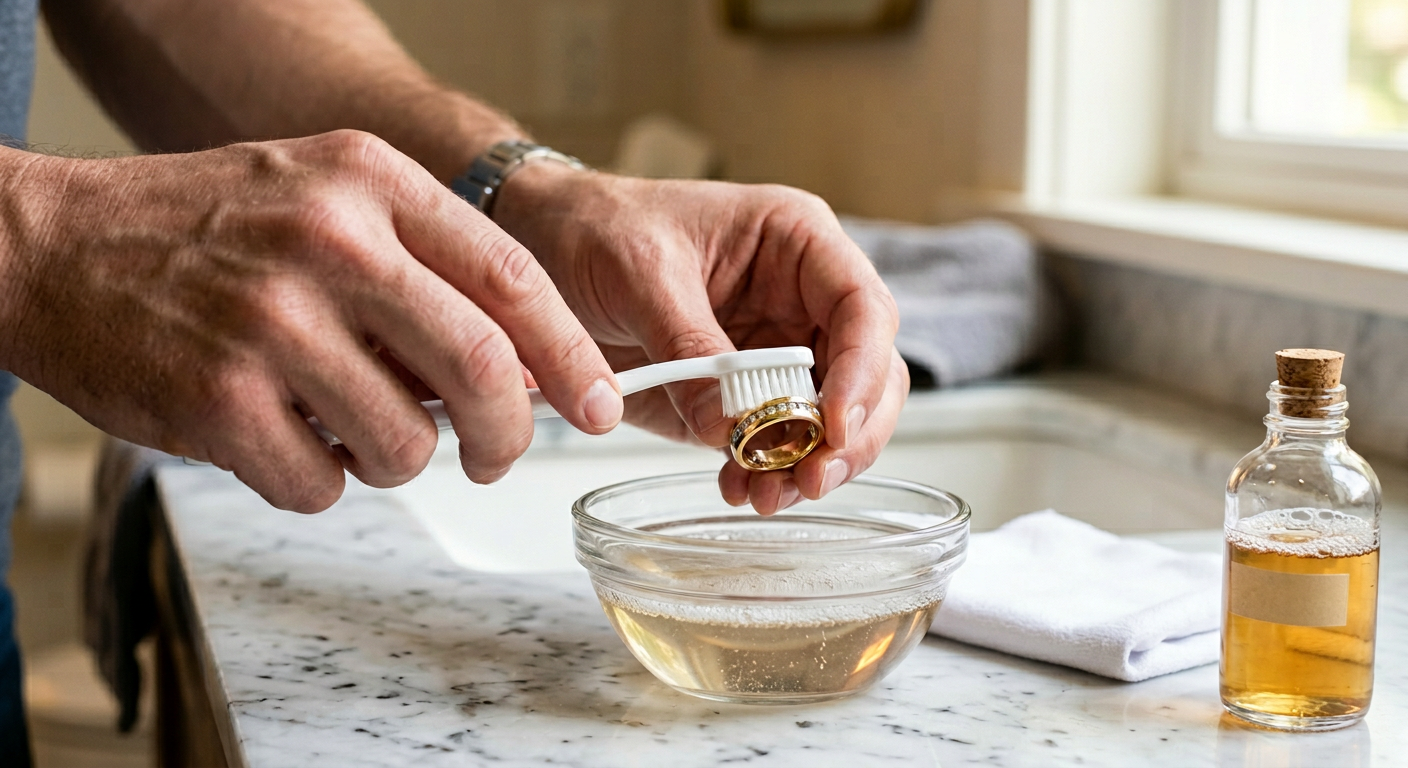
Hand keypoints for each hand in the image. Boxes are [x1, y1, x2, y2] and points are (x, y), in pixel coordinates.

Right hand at [0, 131, 622, 511]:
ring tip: (349, 428)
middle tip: (494, 454)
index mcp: (370, 183)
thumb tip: (524, 364)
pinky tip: (281, 438)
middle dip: (507, 434)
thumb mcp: (325, 197)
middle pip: (481, 368)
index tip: (601, 404)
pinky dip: (318, 482)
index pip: (514, 277)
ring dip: (396, 460)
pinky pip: (321, 486)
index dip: (571, 355)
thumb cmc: (205, 227)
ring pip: (405, 444)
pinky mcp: (217, 399)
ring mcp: (270, 321)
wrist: (52, 245)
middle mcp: (328, 242)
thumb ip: (425, 264)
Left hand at [495, 164, 905, 514]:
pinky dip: (767, 472)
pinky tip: (737, 487)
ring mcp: (776, 351)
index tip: (833, 424)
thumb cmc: (599, 226)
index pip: (864, 307)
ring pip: (833, 420)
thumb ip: (687, 343)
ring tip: (764, 495)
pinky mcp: (742, 395)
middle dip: (848, 435)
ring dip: (811, 464)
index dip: (862, 369)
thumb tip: (726, 425)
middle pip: (869, 374)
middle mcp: (801, 299)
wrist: (544, 248)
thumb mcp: (640, 270)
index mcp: (796, 243)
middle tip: (811, 478)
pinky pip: (775, 441)